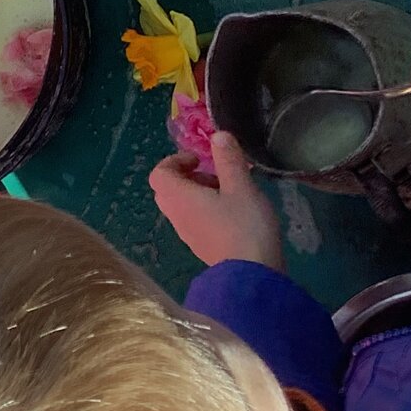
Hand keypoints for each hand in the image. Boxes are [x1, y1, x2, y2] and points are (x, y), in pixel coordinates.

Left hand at [149, 131, 283, 269]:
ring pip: (182, 205)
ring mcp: (186, 233)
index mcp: (178, 197)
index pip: (159, 173)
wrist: (252, 275)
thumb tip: (218, 135)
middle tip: (216, 175)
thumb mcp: (241, 186)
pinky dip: (206, 209)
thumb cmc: (244, 226)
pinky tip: (236, 212)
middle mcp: (176, 215)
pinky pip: (194, 219)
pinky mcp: (200, 246)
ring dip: (200, 193)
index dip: (175, 161)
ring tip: (231, 192)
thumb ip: (228, 160)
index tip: (200, 159)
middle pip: (168, 188)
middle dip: (190, 176)